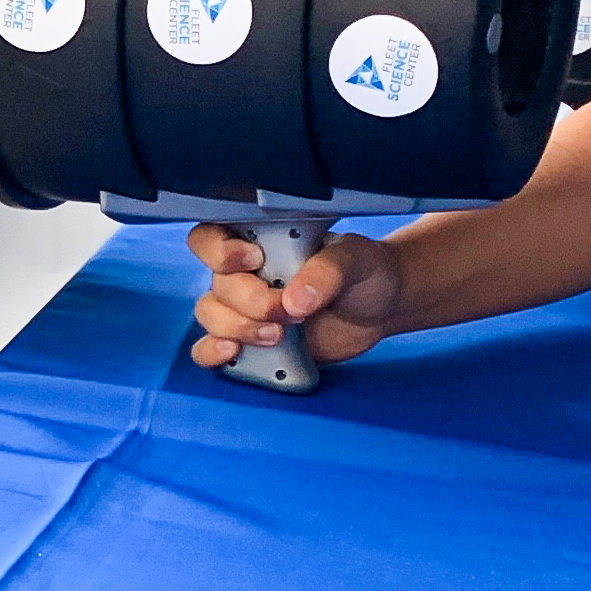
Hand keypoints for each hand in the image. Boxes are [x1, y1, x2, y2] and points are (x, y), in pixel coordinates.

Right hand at [183, 222, 404, 373]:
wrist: (379, 308)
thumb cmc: (364, 271)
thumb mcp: (355, 259)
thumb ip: (327, 271)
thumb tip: (295, 300)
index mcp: (261, 240)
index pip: (212, 237)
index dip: (219, 250)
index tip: (254, 260)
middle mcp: (245, 273)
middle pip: (217, 285)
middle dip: (249, 303)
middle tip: (288, 313)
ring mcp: (245, 309)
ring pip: (210, 315)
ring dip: (237, 328)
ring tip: (276, 336)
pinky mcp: (249, 342)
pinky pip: (210, 348)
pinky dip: (213, 352)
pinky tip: (233, 352)